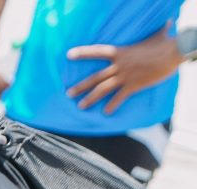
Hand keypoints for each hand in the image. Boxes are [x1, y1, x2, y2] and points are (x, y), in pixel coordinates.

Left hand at [67, 32, 182, 113]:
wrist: (173, 53)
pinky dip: (112, 105)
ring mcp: (125, 76)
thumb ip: (154, 31)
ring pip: (102, 89)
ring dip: (90, 98)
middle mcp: (119, 65)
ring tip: (80, 106)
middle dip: (80, 86)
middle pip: (95, 77)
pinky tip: (106, 112)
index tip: (68, 54)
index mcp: (120, 52)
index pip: (97, 51)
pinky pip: (119, 97)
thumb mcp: (154, 35)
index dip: (82, 52)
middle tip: (68, 94)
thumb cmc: (165, 42)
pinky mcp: (134, 85)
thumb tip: (168, 22)